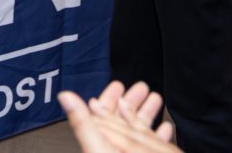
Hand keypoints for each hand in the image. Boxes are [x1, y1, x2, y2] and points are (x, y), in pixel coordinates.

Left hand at [58, 80, 177, 152]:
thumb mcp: (99, 148)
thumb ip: (84, 126)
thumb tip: (65, 97)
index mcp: (100, 146)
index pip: (102, 121)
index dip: (111, 101)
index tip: (119, 85)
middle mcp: (111, 150)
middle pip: (123, 127)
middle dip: (133, 106)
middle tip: (142, 88)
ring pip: (139, 138)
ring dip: (147, 118)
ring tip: (156, 101)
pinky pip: (151, 150)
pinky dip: (158, 139)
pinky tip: (166, 129)